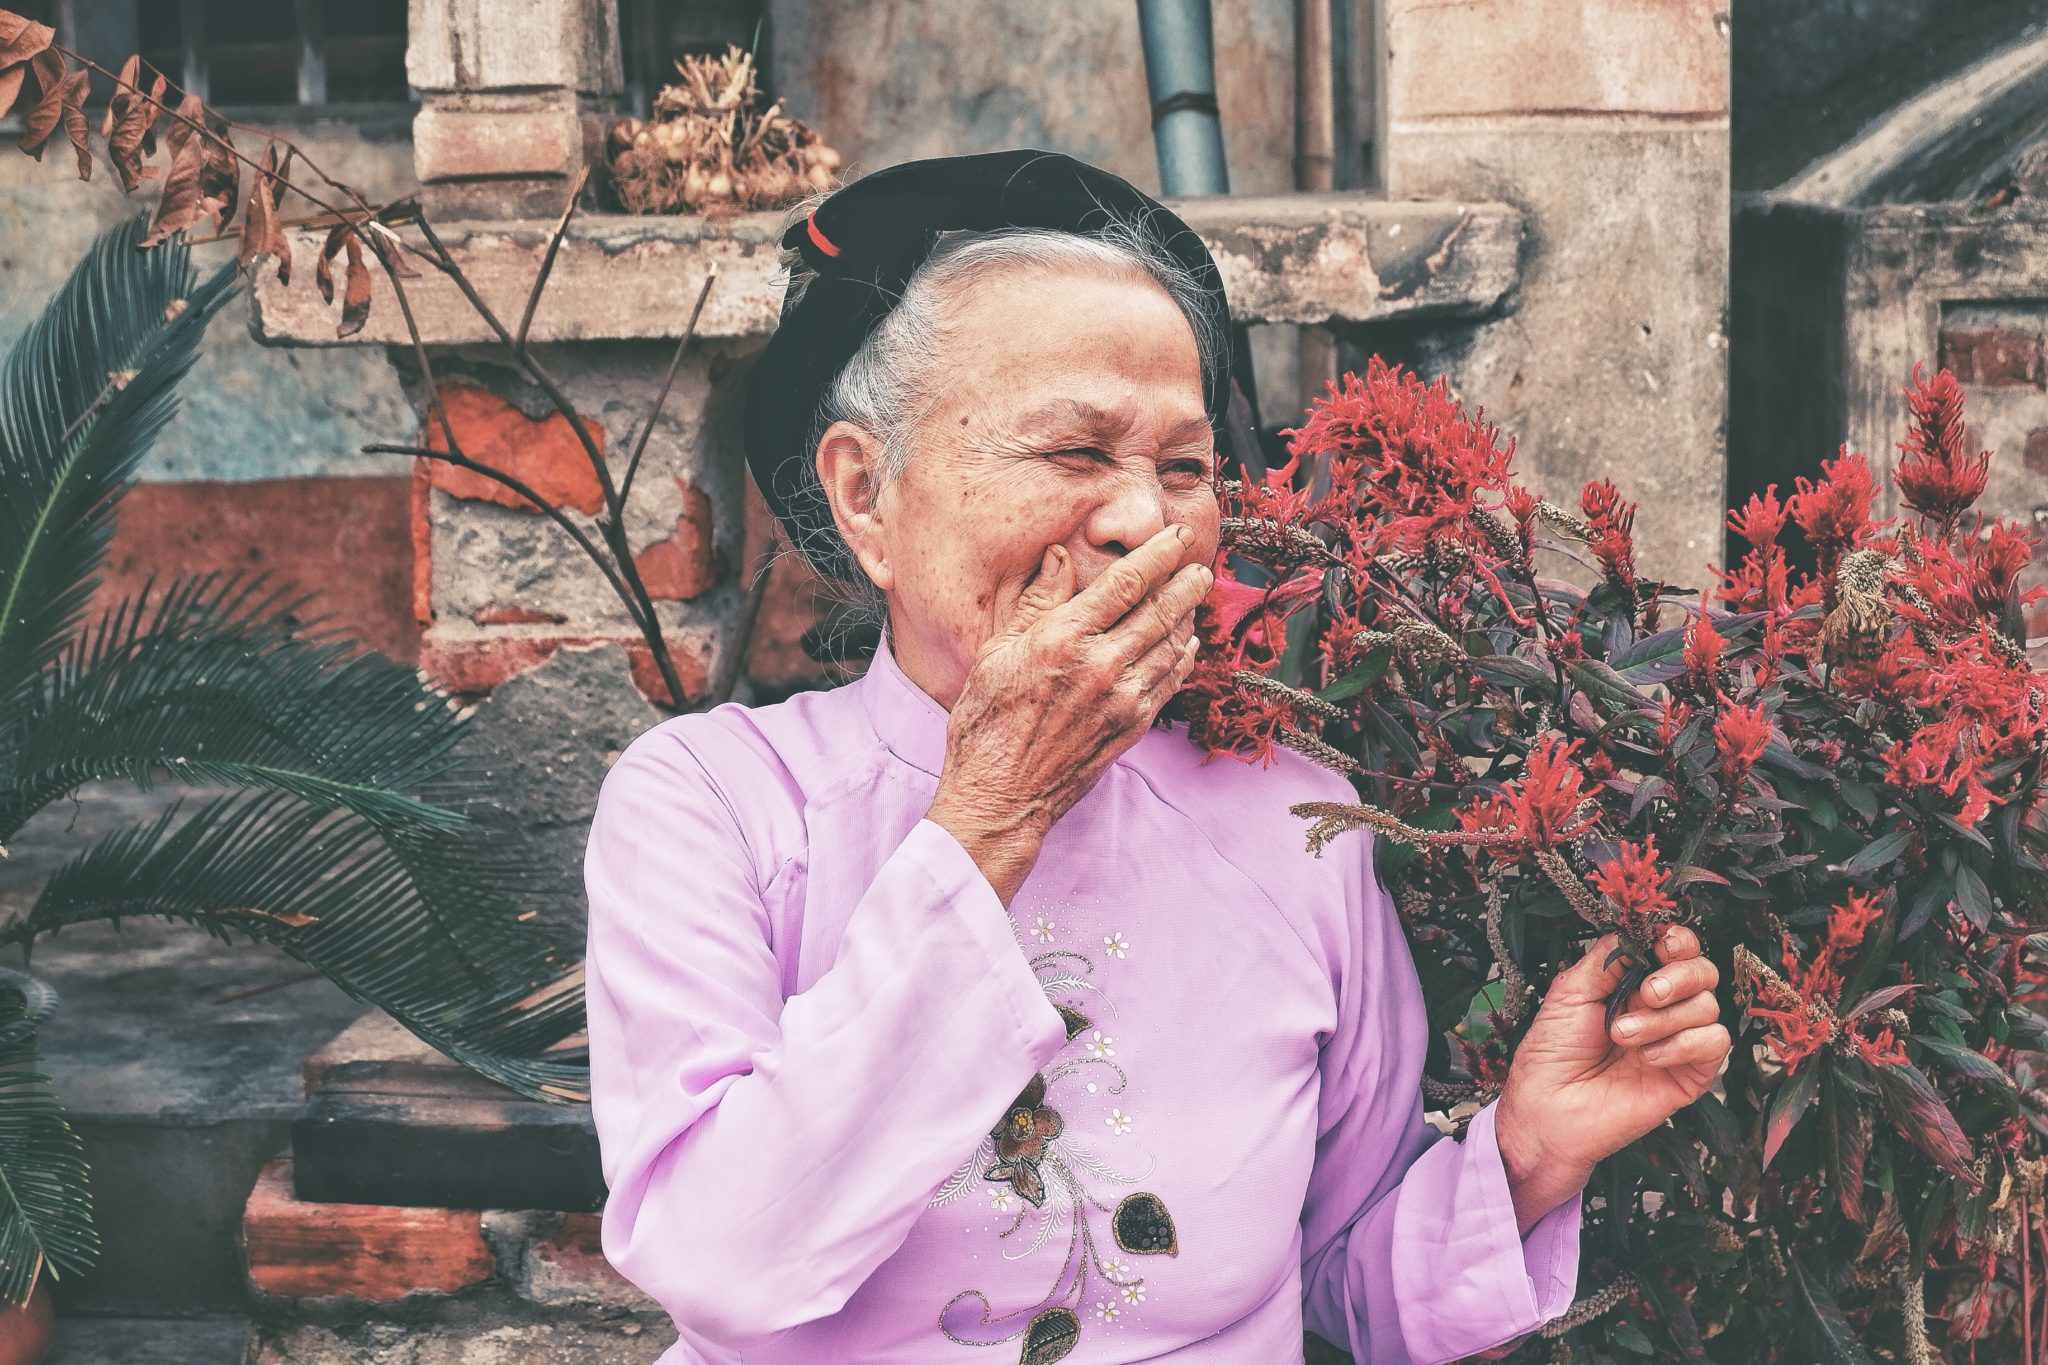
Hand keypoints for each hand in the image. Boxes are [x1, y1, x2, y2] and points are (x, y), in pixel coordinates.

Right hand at [925, 525, 1210, 902]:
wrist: (1000, 796)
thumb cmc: (986, 723)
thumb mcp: (997, 652)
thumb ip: (1037, 602)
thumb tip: (1060, 556)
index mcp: (1062, 640)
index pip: (1124, 584)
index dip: (1156, 556)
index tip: (1175, 538)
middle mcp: (1100, 665)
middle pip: (1158, 611)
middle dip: (1184, 583)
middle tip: (1200, 565)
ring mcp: (1121, 699)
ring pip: (1170, 645)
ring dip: (1187, 616)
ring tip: (1195, 596)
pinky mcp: (1132, 727)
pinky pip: (1168, 681)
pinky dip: (1182, 658)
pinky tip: (1186, 644)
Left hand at [1492, 926, 1729, 1233]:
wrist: (1549, 1108)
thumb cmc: (1553, 1051)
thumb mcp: (1571, 991)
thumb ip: (1608, 957)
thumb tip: (1640, 929)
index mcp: (1635, 981)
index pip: (1676, 949)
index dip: (1678, 940)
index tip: (1665, 942)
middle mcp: (1663, 1007)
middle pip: (1704, 972)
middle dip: (1679, 976)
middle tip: (1646, 993)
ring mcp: (1679, 1039)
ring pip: (1708, 1007)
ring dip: (1664, 1018)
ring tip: (1623, 1036)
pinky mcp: (1691, 1074)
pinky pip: (1714, 1043)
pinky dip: (1682, 1044)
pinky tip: (1647, 1058)